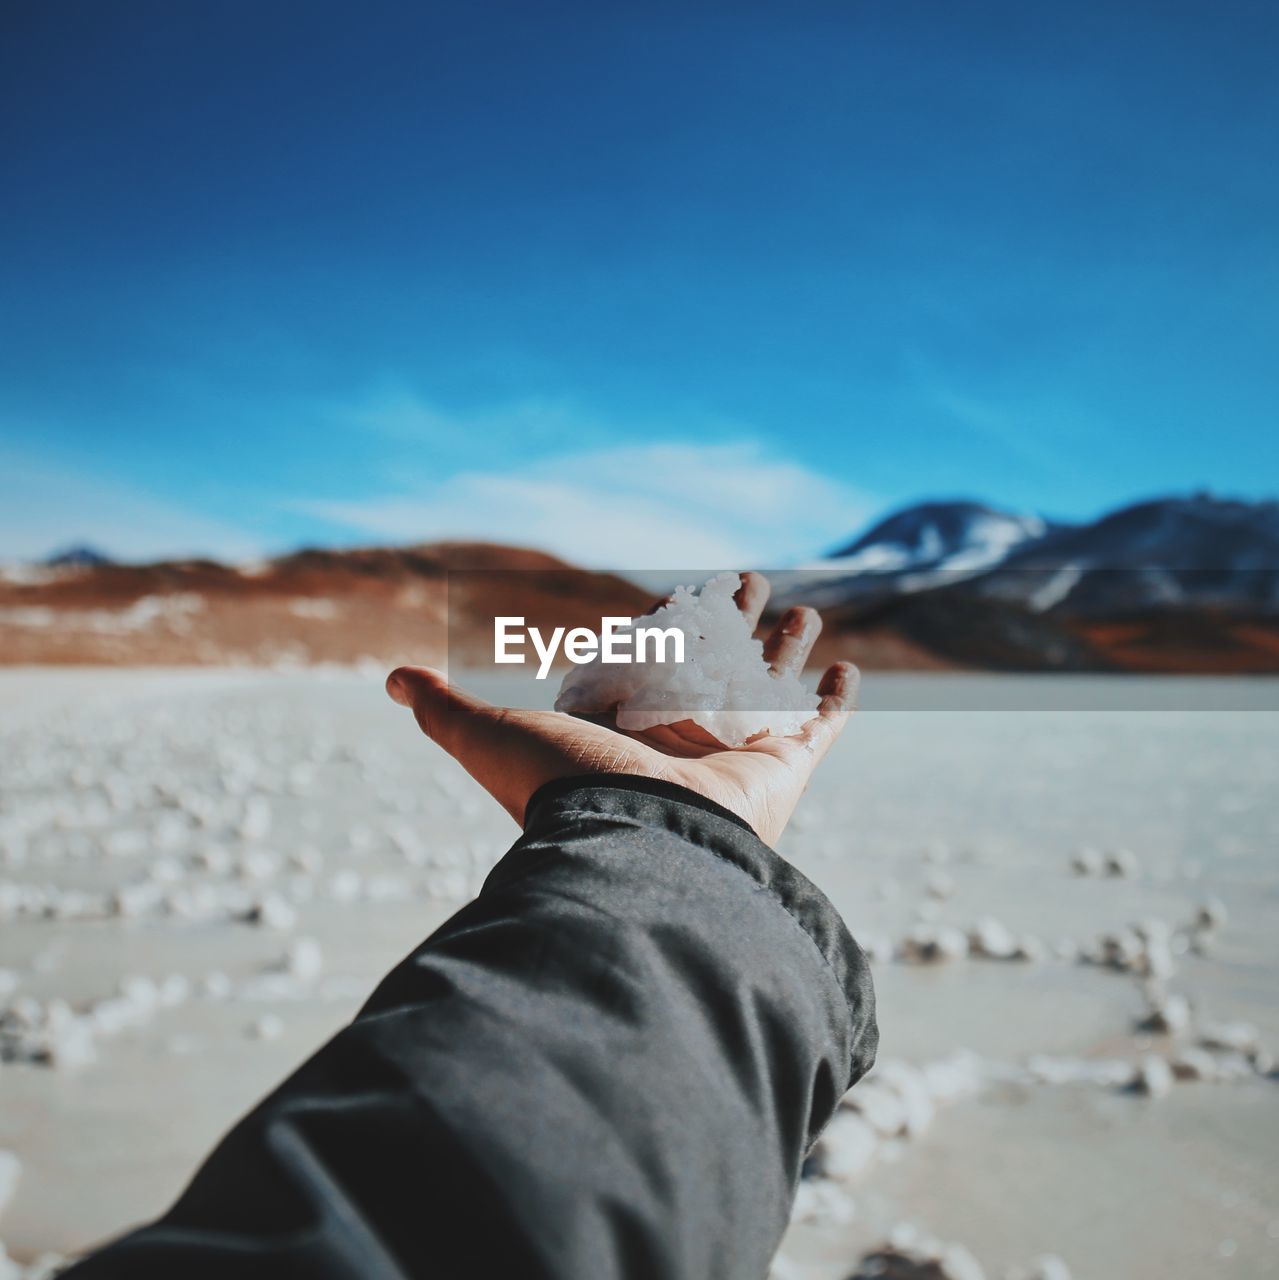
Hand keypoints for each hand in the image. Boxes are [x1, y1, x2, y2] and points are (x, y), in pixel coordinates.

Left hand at [385, 573, 857, 845]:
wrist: (636, 846)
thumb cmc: (566, 789)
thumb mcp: (489, 733)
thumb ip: (444, 706)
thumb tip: (391, 677)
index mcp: (626, 724)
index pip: (652, 657)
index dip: (665, 621)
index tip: (678, 590)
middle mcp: (681, 738)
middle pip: (715, 662)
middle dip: (734, 619)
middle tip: (748, 578)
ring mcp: (733, 754)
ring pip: (769, 685)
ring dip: (786, 646)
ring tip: (802, 607)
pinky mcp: (781, 770)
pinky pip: (818, 729)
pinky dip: (836, 700)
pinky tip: (845, 668)